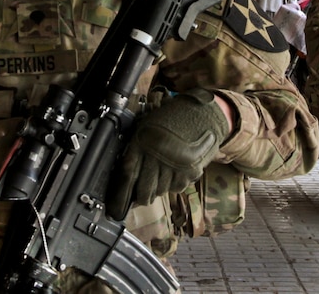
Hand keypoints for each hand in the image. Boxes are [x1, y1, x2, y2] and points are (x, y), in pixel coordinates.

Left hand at [107, 88, 228, 219]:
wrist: (199, 113)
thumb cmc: (169, 120)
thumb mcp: (146, 128)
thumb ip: (136, 150)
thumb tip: (129, 176)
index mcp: (141, 144)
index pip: (128, 175)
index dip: (123, 193)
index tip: (119, 205)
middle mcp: (156, 156)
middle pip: (145, 189)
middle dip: (143, 197)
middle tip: (143, 199)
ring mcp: (173, 165)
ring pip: (161, 190)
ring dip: (160, 188)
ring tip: (162, 178)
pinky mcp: (188, 171)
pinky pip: (177, 187)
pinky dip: (175, 184)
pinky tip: (176, 172)